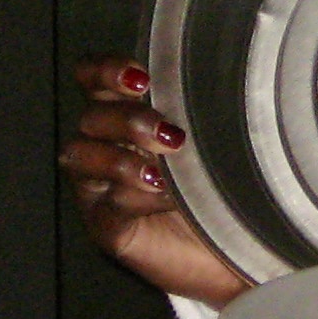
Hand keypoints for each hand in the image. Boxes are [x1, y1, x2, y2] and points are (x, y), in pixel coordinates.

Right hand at [60, 56, 252, 306]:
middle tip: (171, 136)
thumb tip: (220, 81)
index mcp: (127, 114)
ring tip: (162, 173)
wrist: (236, 247)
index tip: (140, 79)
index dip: (105, 70)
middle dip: (128, 120)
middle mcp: (106, 145)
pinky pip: (105, 206)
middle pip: (92, 116)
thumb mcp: (216, 139)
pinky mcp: (106, 226)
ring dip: (122, 160)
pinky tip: (166, 199)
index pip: (94, 78)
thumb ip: (203, 109)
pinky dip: (135, 199)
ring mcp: (100, 187)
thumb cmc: (225, 187)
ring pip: (81, 156)